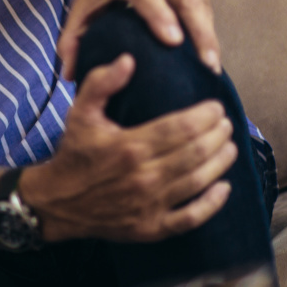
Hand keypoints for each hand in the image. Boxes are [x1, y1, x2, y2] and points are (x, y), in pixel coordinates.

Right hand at [20, 54, 236, 242]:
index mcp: (129, 146)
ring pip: (199, 180)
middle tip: (226, 124)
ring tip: (230, 147)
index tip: (215, 107)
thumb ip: (101, 83)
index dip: (205, 116)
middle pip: (196, 152)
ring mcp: (149, 204)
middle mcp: (143, 176)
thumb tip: (128, 59)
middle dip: (218, 135)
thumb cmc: (74, 153)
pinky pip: (191, 217)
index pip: (181, 128)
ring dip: (221, 162)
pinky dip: (212, 203)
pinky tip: (223, 188)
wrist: (56, 201)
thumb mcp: (79, 113)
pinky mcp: (151, 227)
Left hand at [58, 0, 219, 81]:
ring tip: (211, 67)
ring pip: (199, 1)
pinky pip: (204, 0)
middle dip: (199, 31)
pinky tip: (207, 50)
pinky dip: (207, 25)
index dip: (158, 15)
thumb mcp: (81, 4)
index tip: (173, 41)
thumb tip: (70, 74)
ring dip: (208, 34)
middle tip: (207, 65)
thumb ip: (72, 38)